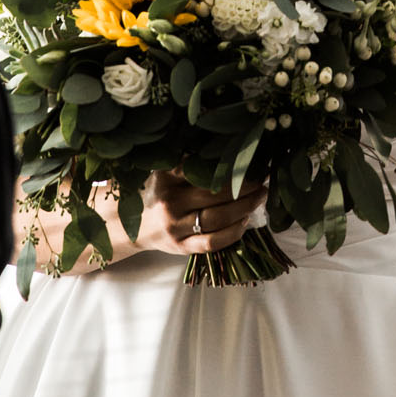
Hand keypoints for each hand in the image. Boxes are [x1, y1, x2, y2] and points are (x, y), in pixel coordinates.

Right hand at [136, 169, 266, 256]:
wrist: (132, 225)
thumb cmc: (156, 192)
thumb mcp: (164, 171)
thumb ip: (188, 161)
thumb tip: (227, 148)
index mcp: (166, 178)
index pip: (202, 169)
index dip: (229, 166)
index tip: (249, 159)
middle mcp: (170, 204)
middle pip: (215, 194)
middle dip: (244, 186)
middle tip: (262, 179)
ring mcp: (176, 228)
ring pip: (217, 218)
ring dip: (245, 207)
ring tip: (260, 197)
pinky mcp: (182, 248)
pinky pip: (213, 242)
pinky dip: (233, 232)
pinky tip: (245, 221)